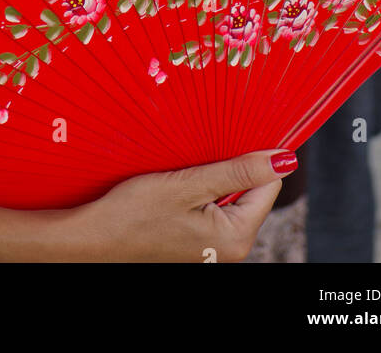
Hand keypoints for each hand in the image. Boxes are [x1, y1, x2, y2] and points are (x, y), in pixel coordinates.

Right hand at [71, 150, 291, 262]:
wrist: (95, 237)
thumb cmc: (135, 212)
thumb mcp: (188, 185)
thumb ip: (237, 172)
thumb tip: (285, 161)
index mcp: (236, 237)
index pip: (269, 185)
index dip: (255, 155)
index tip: (234, 133)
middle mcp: (232, 246)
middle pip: (253, 191)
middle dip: (234, 165)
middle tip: (203, 149)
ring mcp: (216, 245)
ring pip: (233, 195)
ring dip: (217, 174)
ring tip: (190, 165)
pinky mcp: (200, 239)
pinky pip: (216, 204)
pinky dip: (205, 186)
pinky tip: (183, 180)